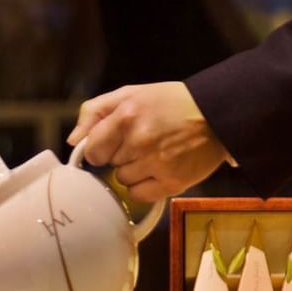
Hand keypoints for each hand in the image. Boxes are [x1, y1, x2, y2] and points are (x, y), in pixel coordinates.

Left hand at [67, 81, 231, 201]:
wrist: (218, 112)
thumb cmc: (170, 103)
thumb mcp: (130, 94)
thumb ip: (95, 112)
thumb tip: (73, 141)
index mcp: (126, 116)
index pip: (92, 151)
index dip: (101, 148)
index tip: (113, 143)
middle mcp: (140, 140)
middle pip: (109, 165)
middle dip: (121, 155)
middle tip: (143, 141)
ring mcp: (156, 163)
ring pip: (123, 181)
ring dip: (134, 171)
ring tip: (155, 153)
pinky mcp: (172, 182)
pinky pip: (138, 195)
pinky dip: (145, 187)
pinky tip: (159, 170)